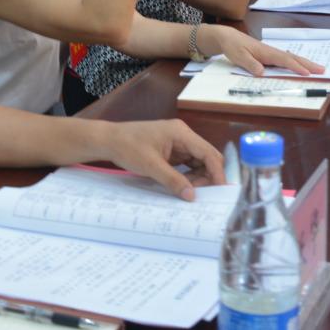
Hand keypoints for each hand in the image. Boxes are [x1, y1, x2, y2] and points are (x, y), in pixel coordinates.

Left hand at [102, 120, 224, 199]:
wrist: (109, 140)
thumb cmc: (128, 147)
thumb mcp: (151, 166)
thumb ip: (173, 180)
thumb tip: (192, 196)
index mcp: (181, 133)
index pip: (208, 153)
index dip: (217, 172)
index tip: (221, 190)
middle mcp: (183, 135)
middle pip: (207, 156)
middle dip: (208, 175)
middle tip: (201, 194)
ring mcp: (177, 142)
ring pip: (198, 161)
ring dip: (198, 177)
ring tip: (188, 192)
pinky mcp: (171, 150)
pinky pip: (187, 163)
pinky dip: (188, 175)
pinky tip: (183, 186)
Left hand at [208, 26, 320, 77]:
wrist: (228, 37)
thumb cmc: (234, 46)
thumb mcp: (239, 57)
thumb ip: (250, 65)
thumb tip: (262, 72)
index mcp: (266, 52)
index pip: (284, 60)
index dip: (296, 67)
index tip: (307, 73)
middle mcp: (272, 52)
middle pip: (293, 58)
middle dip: (308, 64)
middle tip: (322, 69)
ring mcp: (272, 53)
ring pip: (291, 58)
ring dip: (305, 63)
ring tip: (318, 68)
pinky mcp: (270, 55)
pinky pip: (286, 59)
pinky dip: (296, 62)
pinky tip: (301, 66)